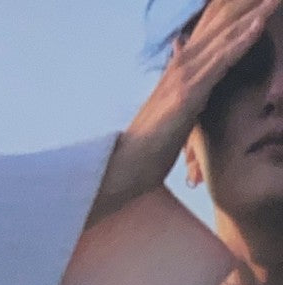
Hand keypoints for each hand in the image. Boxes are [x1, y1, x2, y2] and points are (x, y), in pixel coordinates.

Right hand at [90, 0, 281, 223]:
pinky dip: (241, 41)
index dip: (236, 3)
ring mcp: (184, 75)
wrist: (130, 163)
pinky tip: (259, 25)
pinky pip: (220, 61)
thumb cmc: (153, 138)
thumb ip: (184, 72)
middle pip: (221, 18)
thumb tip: (181, 46)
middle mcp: (182, 61)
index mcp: (182, 61)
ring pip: (225, 35)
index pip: (213, 20)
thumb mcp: (173, 98)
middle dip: (248, 1)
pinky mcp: (188, 93)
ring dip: (253, 12)